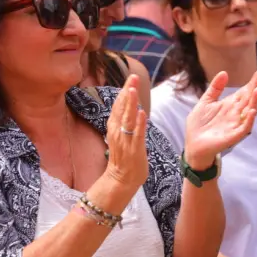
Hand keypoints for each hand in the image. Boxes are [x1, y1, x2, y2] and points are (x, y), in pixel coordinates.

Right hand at [102, 75, 149, 197]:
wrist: (121, 179)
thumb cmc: (124, 156)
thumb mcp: (121, 134)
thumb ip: (125, 120)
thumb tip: (132, 106)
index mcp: (114, 126)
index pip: (119, 105)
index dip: (124, 91)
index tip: (130, 78)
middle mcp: (117, 131)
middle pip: (122, 108)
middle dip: (127, 92)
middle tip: (133, 77)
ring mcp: (125, 140)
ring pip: (127, 119)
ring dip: (131, 104)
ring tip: (133, 90)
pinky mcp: (134, 149)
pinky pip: (137, 135)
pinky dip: (139, 124)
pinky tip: (142, 113)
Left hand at [183, 69, 256, 168]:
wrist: (193, 145)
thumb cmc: (199, 125)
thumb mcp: (205, 102)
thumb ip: (215, 88)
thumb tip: (224, 72)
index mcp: (230, 105)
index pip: (244, 91)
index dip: (253, 82)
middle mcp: (236, 113)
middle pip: (249, 98)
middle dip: (256, 87)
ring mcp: (236, 124)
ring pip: (249, 111)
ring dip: (254, 101)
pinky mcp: (233, 136)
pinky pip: (244, 127)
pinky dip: (249, 119)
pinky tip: (251, 110)